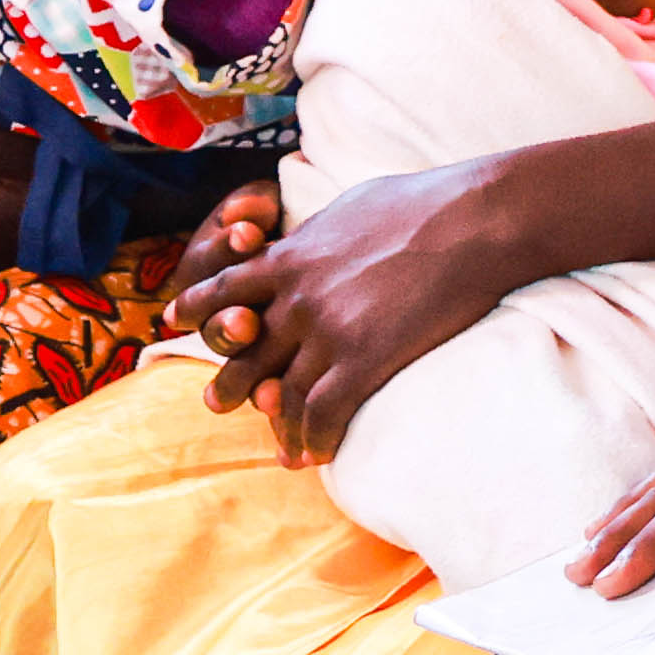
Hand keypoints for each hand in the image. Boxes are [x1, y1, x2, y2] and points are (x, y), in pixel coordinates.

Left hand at [177, 154, 557, 458]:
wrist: (475, 220)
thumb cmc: (426, 202)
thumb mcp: (352, 205)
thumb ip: (320, 231)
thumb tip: (315, 233)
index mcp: (289, 258)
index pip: (224, 287)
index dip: (199, 307)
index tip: (179, 322)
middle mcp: (295, 298)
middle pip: (246, 350)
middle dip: (229, 382)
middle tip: (218, 404)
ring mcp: (327, 331)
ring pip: (284, 392)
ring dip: (281, 426)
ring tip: (283, 451)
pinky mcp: (364, 358)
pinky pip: (325, 411)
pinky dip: (317, 437)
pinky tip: (322, 453)